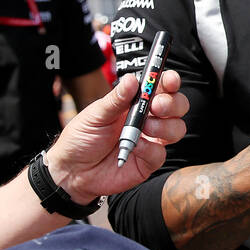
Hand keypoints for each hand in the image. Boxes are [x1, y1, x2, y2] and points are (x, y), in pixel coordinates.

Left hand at [45, 70, 188, 202]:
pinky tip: (134, 148)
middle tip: (157, 106)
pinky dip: (149, 149)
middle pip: (177, 106)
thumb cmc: (82, 138)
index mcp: (135, 103)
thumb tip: (132, 79)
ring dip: (164, 126)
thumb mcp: (96, 114)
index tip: (169, 79)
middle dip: (172, 103)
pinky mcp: (148, 161)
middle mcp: (147, 120)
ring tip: (143, 129)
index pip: (160, 88)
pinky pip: (161, 153)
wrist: (72, 170)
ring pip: (177, 129)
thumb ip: (116, 98)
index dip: (170, 81)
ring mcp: (150, 141)